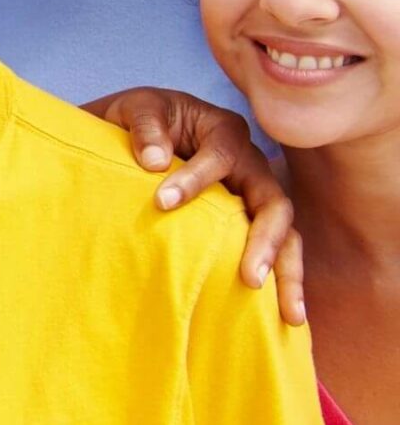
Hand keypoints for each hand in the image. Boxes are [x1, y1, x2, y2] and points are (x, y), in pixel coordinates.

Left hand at [85, 86, 303, 325]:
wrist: (140, 130)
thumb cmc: (141, 119)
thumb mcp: (135, 109)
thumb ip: (145, 128)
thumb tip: (155, 163)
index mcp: (224, 130)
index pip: (220, 157)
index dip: (194, 180)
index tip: (162, 202)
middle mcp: (250, 162)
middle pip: (274, 202)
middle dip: (265, 241)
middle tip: (250, 278)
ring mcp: (255, 192)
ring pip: (285, 232)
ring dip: (288, 271)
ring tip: (289, 314)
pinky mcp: (249, 219)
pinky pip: (274, 248)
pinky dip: (280, 277)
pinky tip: (283, 314)